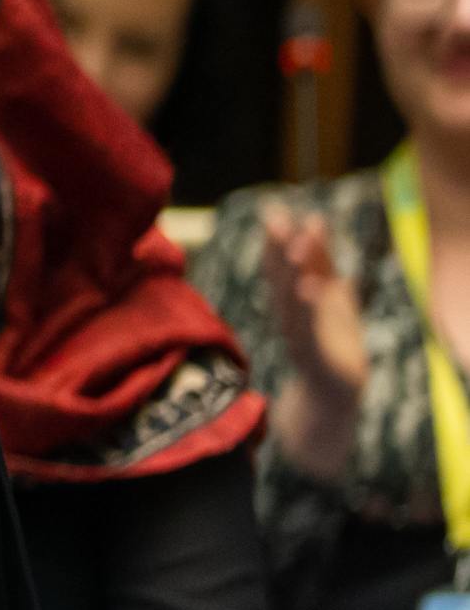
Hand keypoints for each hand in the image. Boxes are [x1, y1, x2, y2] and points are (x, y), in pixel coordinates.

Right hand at [262, 207, 368, 476]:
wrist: (333, 400)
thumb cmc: (333, 353)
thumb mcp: (334, 314)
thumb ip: (331, 287)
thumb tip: (334, 258)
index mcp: (294, 305)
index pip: (283, 268)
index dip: (279, 241)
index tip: (275, 210)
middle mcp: (291, 318)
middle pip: (281, 278)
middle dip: (278, 247)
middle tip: (274, 216)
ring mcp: (301, 336)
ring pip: (293, 300)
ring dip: (293, 272)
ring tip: (296, 242)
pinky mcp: (316, 356)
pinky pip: (311, 328)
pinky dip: (310, 308)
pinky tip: (312, 286)